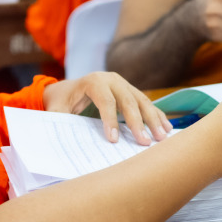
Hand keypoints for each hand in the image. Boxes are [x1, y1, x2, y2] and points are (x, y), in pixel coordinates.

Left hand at [43, 71, 170, 144]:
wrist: (69, 89)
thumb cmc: (62, 101)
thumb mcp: (55, 108)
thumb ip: (56, 119)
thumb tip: (55, 138)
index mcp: (94, 81)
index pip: (106, 101)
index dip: (111, 120)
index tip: (114, 140)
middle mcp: (112, 80)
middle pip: (128, 101)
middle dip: (138, 122)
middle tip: (145, 142)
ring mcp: (124, 84)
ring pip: (142, 101)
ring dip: (154, 119)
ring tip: (162, 137)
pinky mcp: (131, 91)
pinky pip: (146, 103)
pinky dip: (157, 115)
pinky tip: (167, 128)